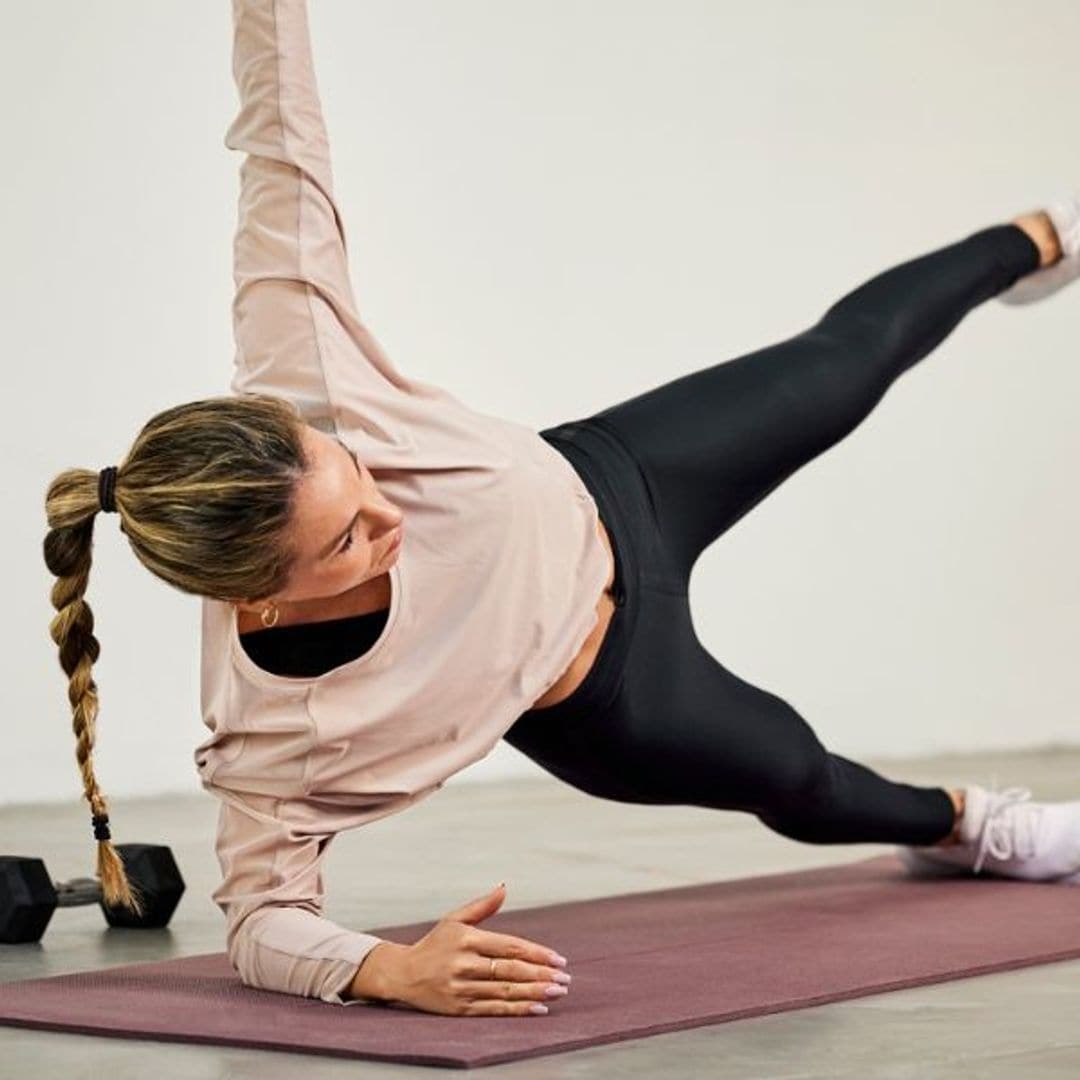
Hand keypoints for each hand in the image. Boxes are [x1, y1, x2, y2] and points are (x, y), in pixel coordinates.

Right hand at [384, 883, 571, 1016]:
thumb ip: (482, 906)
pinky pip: (493, 1009)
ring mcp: (461, 988)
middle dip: (541, 975)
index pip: (508, 947)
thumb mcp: (454, 919)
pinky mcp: (459, 1008)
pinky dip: (517, 1010)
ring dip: (535, 993)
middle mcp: (464, 964)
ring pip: (505, 992)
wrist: (402, 974)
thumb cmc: (434, 944)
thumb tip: (504, 886)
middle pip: (510, 971)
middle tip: (565, 978)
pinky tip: (537, 1009)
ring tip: (557, 992)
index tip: (558, 958)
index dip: (535, 953)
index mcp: (466, 939)